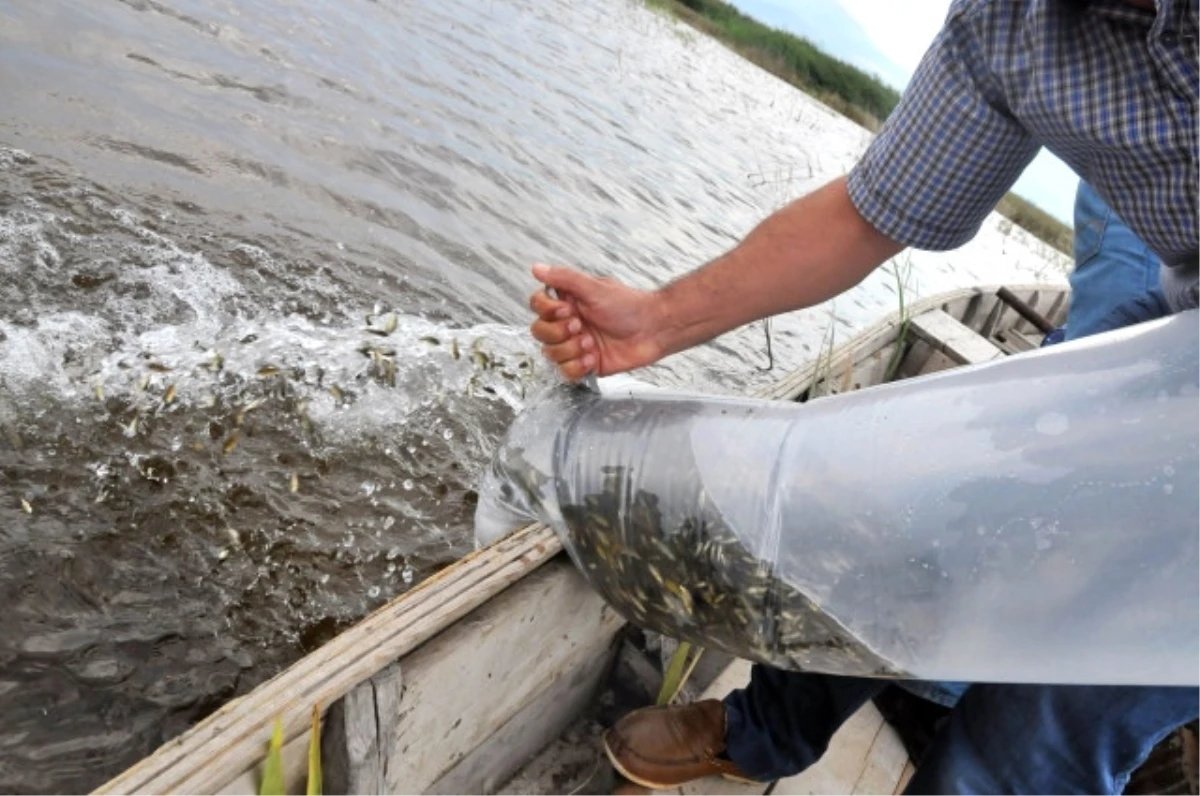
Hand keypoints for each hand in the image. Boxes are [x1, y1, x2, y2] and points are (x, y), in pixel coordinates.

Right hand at [529, 263, 665, 380]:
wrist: (653, 330)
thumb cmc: (629, 305)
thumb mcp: (595, 287)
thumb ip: (564, 278)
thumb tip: (537, 268)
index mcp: (568, 302)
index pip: (538, 306)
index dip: (547, 311)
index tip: (567, 310)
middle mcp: (569, 323)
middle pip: (539, 332)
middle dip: (559, 332)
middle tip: (581, 327)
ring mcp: (576, 344)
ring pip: (551, 353)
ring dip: (571, 349)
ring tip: (592, 344)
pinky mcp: (585, 364)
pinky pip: (566, 372)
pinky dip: (579, 366)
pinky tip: (594, 357)